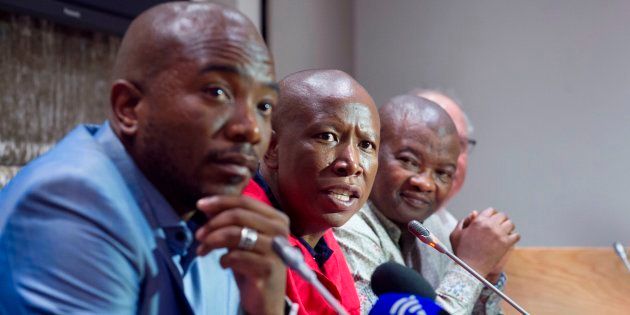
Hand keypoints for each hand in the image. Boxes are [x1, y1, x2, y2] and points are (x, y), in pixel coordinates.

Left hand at [195, 195, 289, 314]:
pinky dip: (224, 259)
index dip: (221, 201)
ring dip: (212, 241)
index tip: (200, 205)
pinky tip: (224, 264)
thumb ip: (230, 221)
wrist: (266, 299)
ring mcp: (276, 248)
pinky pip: (236, 256)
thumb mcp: (242, 239)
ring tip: (202, 250)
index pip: (245, 201)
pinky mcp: (268, 267)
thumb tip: (207, 205)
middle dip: (213, 224)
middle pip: (238, 215)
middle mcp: (280, 230)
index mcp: (277, 218)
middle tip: (198, 235)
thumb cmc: (253, 264)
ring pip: (235, 234)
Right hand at [450, 208, 519, 278]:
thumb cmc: (461, 252)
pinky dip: (514, 237)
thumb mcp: (455, 234)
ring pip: (510, 224)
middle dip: (501, 220)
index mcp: (478, 221)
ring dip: (508, 227)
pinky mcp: (505, 244)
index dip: (491, 214)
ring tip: (505, 232)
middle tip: (500, 226)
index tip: (492, 220)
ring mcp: (499, 234)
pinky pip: (516, 236)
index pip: (490, 210)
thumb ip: (463, 221)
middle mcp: (490, 225)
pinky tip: (509, 240)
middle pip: (502, 216)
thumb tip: (474, 213)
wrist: (470, 268)